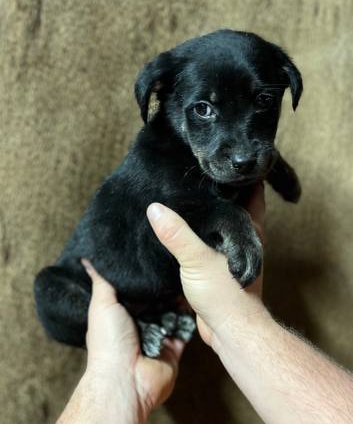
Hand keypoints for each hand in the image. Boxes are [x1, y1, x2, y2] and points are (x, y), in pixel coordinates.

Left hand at [81, 260, 185, 422]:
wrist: (126, 379)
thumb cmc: (109, 342)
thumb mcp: (102, 304)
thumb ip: (101, 281)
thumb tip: (87, 259)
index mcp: (122, 313)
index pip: (137, 289)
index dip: (145, 275)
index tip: (156, 254)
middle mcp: (140, 323)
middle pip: (157, 299)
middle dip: (165, 285)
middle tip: (177, 262)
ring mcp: (158, 335)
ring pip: (173, 311)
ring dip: (179, 298)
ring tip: (190, 275)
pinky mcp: (173, 347)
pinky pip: (185, 328)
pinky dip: (190, 316)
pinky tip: (196, 298)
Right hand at [146, 182, 265, 347]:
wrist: (229, 331)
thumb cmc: (225, 295)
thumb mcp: (197, 260)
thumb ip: (176, 234)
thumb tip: (154, 208)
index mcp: (248, 228)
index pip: (251, 190)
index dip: (240, 173)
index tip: (224, 159)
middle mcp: (244, 237)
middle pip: (235, 204)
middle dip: (220, 189)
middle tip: (198, 172)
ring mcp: (232, 251)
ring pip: (221, 223)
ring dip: (209, 211)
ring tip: (187, 194)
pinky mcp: (220, 265)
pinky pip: (210, 241)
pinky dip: (200, 232)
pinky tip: (182, 227)